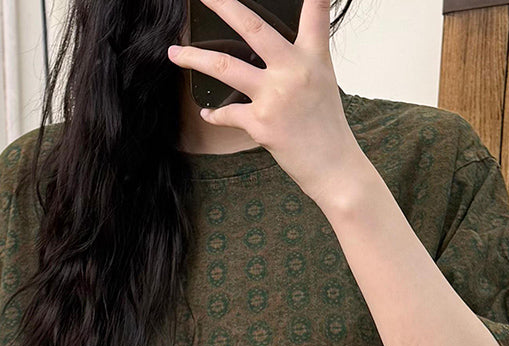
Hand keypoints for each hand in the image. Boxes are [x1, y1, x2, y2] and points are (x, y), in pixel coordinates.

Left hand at [167, 0, 363, 204]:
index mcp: (312, 56)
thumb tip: (271, 49)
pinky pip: (227, 113)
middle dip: (222, 5)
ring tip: (175, 53)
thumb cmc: (327, 127)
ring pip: (224, 67)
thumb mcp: (323, 82)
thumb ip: (301, 58)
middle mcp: (293, 70)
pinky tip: (207, 112)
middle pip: (252, 26)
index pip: (314, 12)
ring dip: (194, 58)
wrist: (333, 167)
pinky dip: (214, 114)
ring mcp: (275, 95)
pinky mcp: (261, 123)